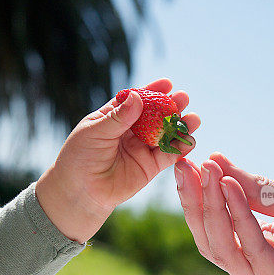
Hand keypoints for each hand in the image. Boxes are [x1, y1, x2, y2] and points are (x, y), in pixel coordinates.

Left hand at [36, 79, 199, 242]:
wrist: (80, 191)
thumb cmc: (80, 157)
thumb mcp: (95, 132)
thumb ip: (118, 117)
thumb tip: (138, 97)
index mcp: (115, 117)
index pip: (136, 100)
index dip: (152, 91)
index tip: (168, 83)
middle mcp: (131, 131)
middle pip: (155, 115)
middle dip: (171, 106)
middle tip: (183, 98)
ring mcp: (141, 148)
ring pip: (165, 134)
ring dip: (180, 126)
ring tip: (193, 119)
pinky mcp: (149, 167)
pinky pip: (168, 155)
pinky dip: (180, 148)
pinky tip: (190, 140)